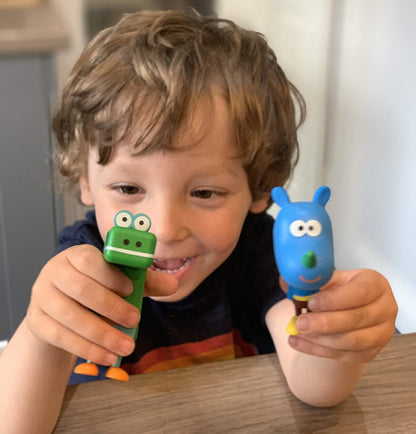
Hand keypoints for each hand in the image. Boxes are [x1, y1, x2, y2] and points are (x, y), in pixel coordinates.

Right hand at [27, 245, 177, 365]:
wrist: (59, 310)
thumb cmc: (95, 289)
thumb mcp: (119, 281)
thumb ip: (144, 281)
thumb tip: (173, 284)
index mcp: (76, 255)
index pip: (89, 260)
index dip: (110, 275)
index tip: (132, 289)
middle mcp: (54, 272)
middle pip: (80, 289)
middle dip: (111, 307)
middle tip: (134, 321)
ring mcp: (42, 298)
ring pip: (70, 316)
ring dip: (102, 334)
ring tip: (126, 347)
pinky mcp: (37, 323)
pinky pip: (61, 337)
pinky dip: (87, 348)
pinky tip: (107, 357)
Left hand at [285, 269, 397, 362]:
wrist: (345, 309)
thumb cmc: (337, 290)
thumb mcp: (327, 278)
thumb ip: (309, 279)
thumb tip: (287, 282)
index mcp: (375, 284)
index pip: (359, 292)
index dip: (334, 300)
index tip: (311, 303)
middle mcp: (385, 308)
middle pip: (357, 319)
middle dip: (324, 323)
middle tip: (299, 323)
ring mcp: (381, 334)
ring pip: (352, 342)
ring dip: (321, 339)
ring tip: (297, 331)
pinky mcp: (370, 353)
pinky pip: (344, 356)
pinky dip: (318, 350)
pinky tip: (298, 342)